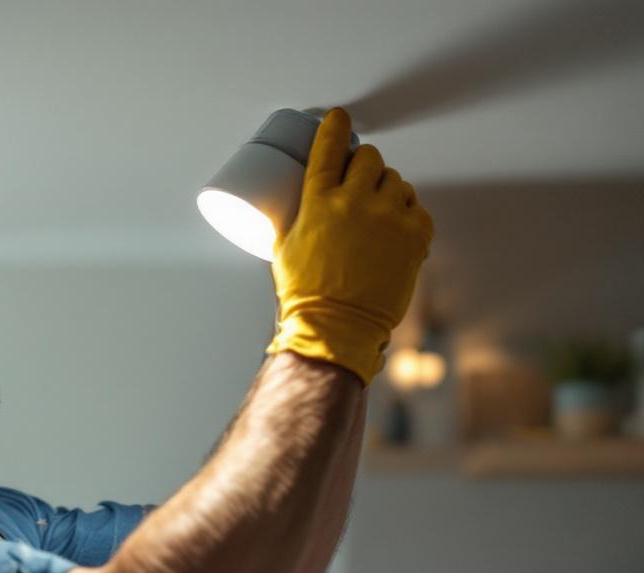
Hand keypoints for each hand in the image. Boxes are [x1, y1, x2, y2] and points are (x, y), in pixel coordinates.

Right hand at [265, 107, 434, 384]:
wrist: (337, 326)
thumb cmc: (305, 291)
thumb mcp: (283, 245)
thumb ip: (291, 214)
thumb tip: (289, 197)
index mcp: (319, 201)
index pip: (329, 147)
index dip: (335, 127)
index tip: (339, 117)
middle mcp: (356, 202)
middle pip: (369, 158)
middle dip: (363, 164)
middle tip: (359, 180)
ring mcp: (389, 218)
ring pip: (396, 180)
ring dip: (387, 189)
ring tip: (377, 212)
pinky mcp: (414, 236)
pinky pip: (417, 209)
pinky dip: (406, 215)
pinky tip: (394, 230)